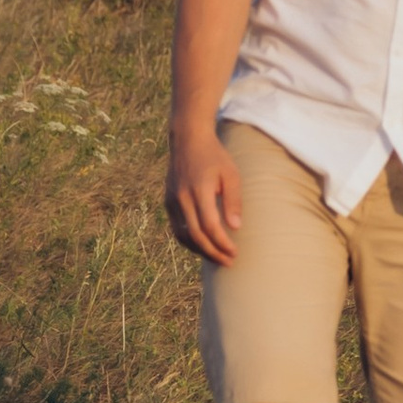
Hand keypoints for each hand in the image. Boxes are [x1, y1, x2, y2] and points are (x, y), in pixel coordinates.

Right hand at [165, 127, 243, 265]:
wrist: (188, 140)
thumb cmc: (215, 156)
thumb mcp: (231, 174)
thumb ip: (233, 201)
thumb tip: (235, 228)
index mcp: (199, 191)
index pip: (210, 226)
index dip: (222, 243)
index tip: (234, 253)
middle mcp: (182, 198)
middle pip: (196, 235)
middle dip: (213, 252)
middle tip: (228, 262)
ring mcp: (172, 201)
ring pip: (183, 235)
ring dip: (200, 250)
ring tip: (216, 257)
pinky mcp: (168, 201)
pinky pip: (177, 228)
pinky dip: (189, 240)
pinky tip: (202, 245)